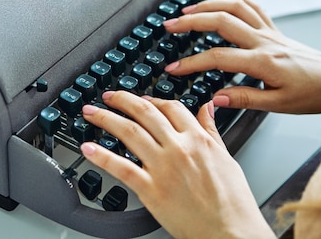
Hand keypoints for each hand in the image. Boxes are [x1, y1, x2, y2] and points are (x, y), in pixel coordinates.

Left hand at [81, 91, 273, 238]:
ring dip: (105, 118)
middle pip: (144, 113)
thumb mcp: (226, 157)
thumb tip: (208, 107)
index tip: (140, 99)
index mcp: (198, 139)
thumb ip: (211, 130)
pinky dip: (102, 156)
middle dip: (122, 100)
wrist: (231, 233)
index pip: (170, 107)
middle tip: (108, 96)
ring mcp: (163, 168)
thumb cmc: (233, 203)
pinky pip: (121, 167)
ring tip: (91, 113)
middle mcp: (179, 148)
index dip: (151, 100)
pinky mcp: (151, 190)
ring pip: (128, 132)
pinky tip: (88, 148)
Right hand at [163, 0, 320, 113]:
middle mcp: (264, 41)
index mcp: (262, 62)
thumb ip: (244, 99)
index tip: (174, 68)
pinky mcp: (274, 29)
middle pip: (221, 22)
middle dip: (192, 22)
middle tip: (170, 26)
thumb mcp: (278, 105)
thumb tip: (216, 98)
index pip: (218, 58)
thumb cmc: (313, 93)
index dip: (192, 63)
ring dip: (208, 5)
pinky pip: (253, 5)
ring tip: (187, 10)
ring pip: (235, 8)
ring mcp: (269, 32)